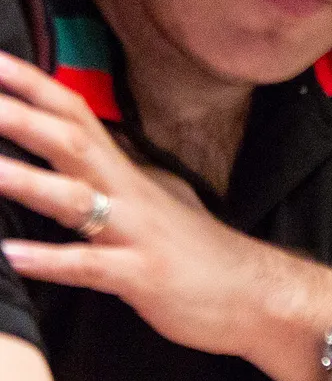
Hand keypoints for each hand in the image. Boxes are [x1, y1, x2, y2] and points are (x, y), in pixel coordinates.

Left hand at [0, 50, 321, 360]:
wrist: (258, 293)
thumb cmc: (200, 253)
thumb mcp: (157, 201)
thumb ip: (116, 177)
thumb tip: (83, 152)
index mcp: (128, 175)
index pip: (77, 116)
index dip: (36, 87)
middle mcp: (130, 195)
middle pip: (72, 142)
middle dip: (21, 117)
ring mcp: (137, 234)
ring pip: (77, 200)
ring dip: (27, 182)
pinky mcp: (143, 276)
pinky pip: (91, 267)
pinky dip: (52, 260)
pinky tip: (11, 256)